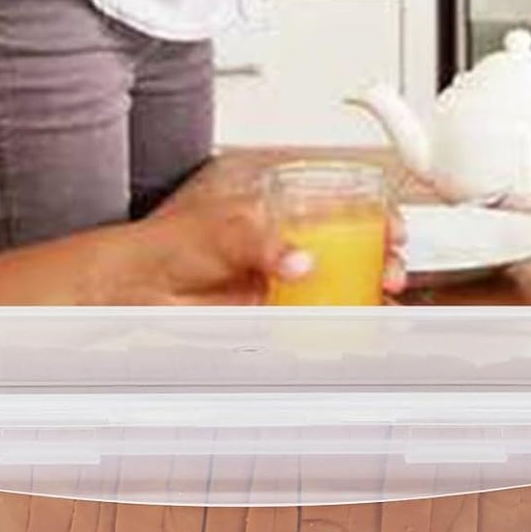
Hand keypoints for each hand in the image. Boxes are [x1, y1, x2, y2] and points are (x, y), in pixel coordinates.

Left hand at [140, 168, 407, 302]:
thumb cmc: (172, 243)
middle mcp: (288, 246)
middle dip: (380, 259)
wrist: (137, 287)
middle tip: (391, 270)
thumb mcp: (226, 231)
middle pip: (350, 250)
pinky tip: (354, 323)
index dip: (372, 217)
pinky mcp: (274, 315)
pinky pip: (317, 317)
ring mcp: (283, 282)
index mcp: (281, 213)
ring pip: (340, 285)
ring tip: (381, 297)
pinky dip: (340, 321)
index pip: (340, 208)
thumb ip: (266, 245)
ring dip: (367, 291)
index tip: (393, 229)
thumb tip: (303, 262)